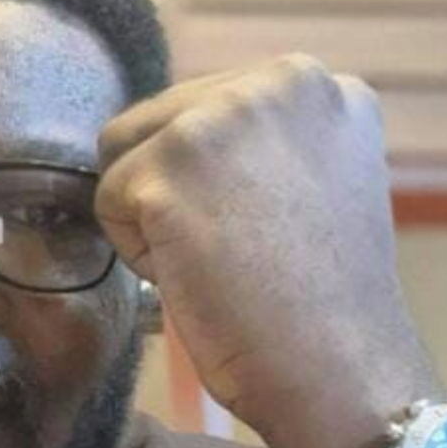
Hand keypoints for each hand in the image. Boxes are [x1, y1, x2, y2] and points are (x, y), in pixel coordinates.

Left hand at [95, 54, 441, 447]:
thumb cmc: (322, 296)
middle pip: (158, 119)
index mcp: (314, 83)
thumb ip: (260, 140)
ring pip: (125, 153)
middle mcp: (275, 80)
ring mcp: (221, 116)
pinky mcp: (170, 164)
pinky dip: (136, 249)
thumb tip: (178, 133)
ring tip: (216, 258)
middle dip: (175, 187)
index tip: (258, 226)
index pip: (205, 104)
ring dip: (151, 212)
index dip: (210, 176)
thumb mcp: (315, 179)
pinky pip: (108, 200)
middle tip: (236, 250)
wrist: (338, 367)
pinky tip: (196, 274)